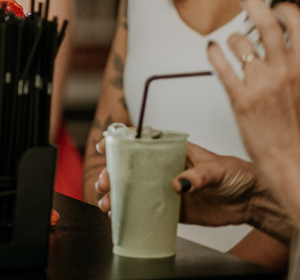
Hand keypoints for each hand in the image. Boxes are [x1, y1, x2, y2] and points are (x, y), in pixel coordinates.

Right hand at [94, 139, 256, 226]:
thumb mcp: (217, 169)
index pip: (140, 141)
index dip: (119, 142)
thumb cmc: (237, 174)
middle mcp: (164, 168)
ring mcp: (166, 189)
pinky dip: (132, 213)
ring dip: (117, 195)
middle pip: (130, 168)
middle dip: (112, 174)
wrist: (252, 200)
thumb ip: (197, 176)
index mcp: (172, 150)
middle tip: (105, 182)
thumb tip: (177, 185)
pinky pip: (148, 211)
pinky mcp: (173, 209)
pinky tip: (120, 215)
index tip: (105, 146)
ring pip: (134, 190)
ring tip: (107, 203)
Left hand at [209, 0, 299, 189]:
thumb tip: (288, 40)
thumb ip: (298, 63)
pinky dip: (213, 52)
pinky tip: (212, 49)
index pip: (296, 21)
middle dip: (254, 4)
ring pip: (239, 41)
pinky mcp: (240, 97)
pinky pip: (220, 63)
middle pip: (266, 22)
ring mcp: (261, 83)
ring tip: (233, 44)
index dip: (282, 8)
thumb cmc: (299, 126)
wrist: (293, 162)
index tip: (275, 7)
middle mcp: (285, 70)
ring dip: (234, 38)